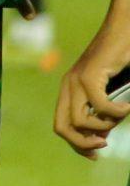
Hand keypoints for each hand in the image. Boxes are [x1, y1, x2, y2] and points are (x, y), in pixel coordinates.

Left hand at [54, 19, 129, 158]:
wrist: (124, 32)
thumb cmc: (122, 63)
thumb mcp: (112, 96)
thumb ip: (103, 115)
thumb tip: (99, 138)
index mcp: (69, 91)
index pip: (61, 126)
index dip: (77, 145)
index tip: (97, 153)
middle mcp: (67, 86)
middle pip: (61, 128)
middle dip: (82, 144)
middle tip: (105, 143)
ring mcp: (75, 80)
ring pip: (79, 121)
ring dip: (104, 126)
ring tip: (120, 115)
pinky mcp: (88, 75)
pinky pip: (99, 106)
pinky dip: (116, 112)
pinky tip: (128, 106)